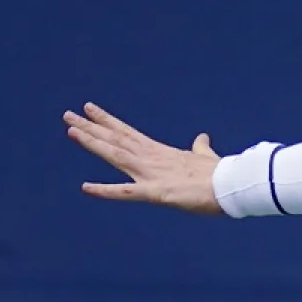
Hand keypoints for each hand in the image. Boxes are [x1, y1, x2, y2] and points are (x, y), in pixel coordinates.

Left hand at [64, 103, 222, 213]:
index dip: (107, 121)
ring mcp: (152, 174)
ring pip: (116, 155)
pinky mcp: (156, 192)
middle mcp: (151, 159)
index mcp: (161, 152)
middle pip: (116, 140)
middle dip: (91, 127)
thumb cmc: (222, 174)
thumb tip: (202, 138)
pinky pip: (126, 193)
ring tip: (72, 130)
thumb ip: (200, 149)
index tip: (89, 108)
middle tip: (68, 114)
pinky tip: (86, 188)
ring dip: (93, 143)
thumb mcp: (207, 158)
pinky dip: (105, 191)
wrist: (233, 185)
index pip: (128, 133)